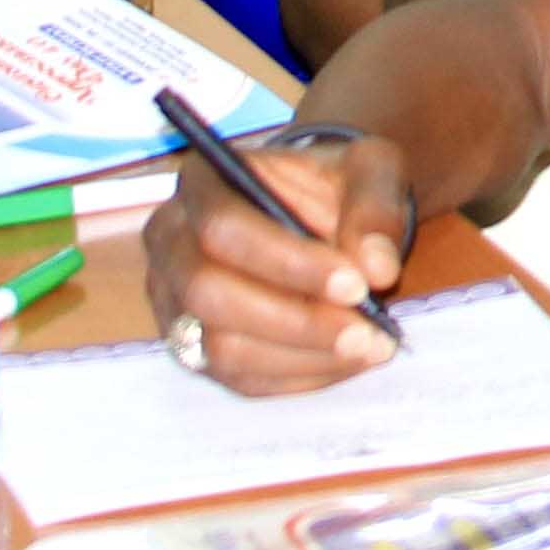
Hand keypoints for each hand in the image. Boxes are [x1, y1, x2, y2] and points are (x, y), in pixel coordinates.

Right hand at [143, 132, 415, 391]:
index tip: (356, 284)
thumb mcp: (371, 170)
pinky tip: (347, 361)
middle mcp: (171, 242)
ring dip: (301, 356)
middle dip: (295, 319)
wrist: (325, 214)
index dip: (287, 262)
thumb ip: (376, 207)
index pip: (223, 226)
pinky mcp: (195, 349)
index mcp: (202, 182)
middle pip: (208, 293)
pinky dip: (299, 376)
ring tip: (369, 347)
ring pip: (220, 347)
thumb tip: (378, 267)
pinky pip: (239, 378)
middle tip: (368, 332)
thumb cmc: (338, 185)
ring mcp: (175, 302)